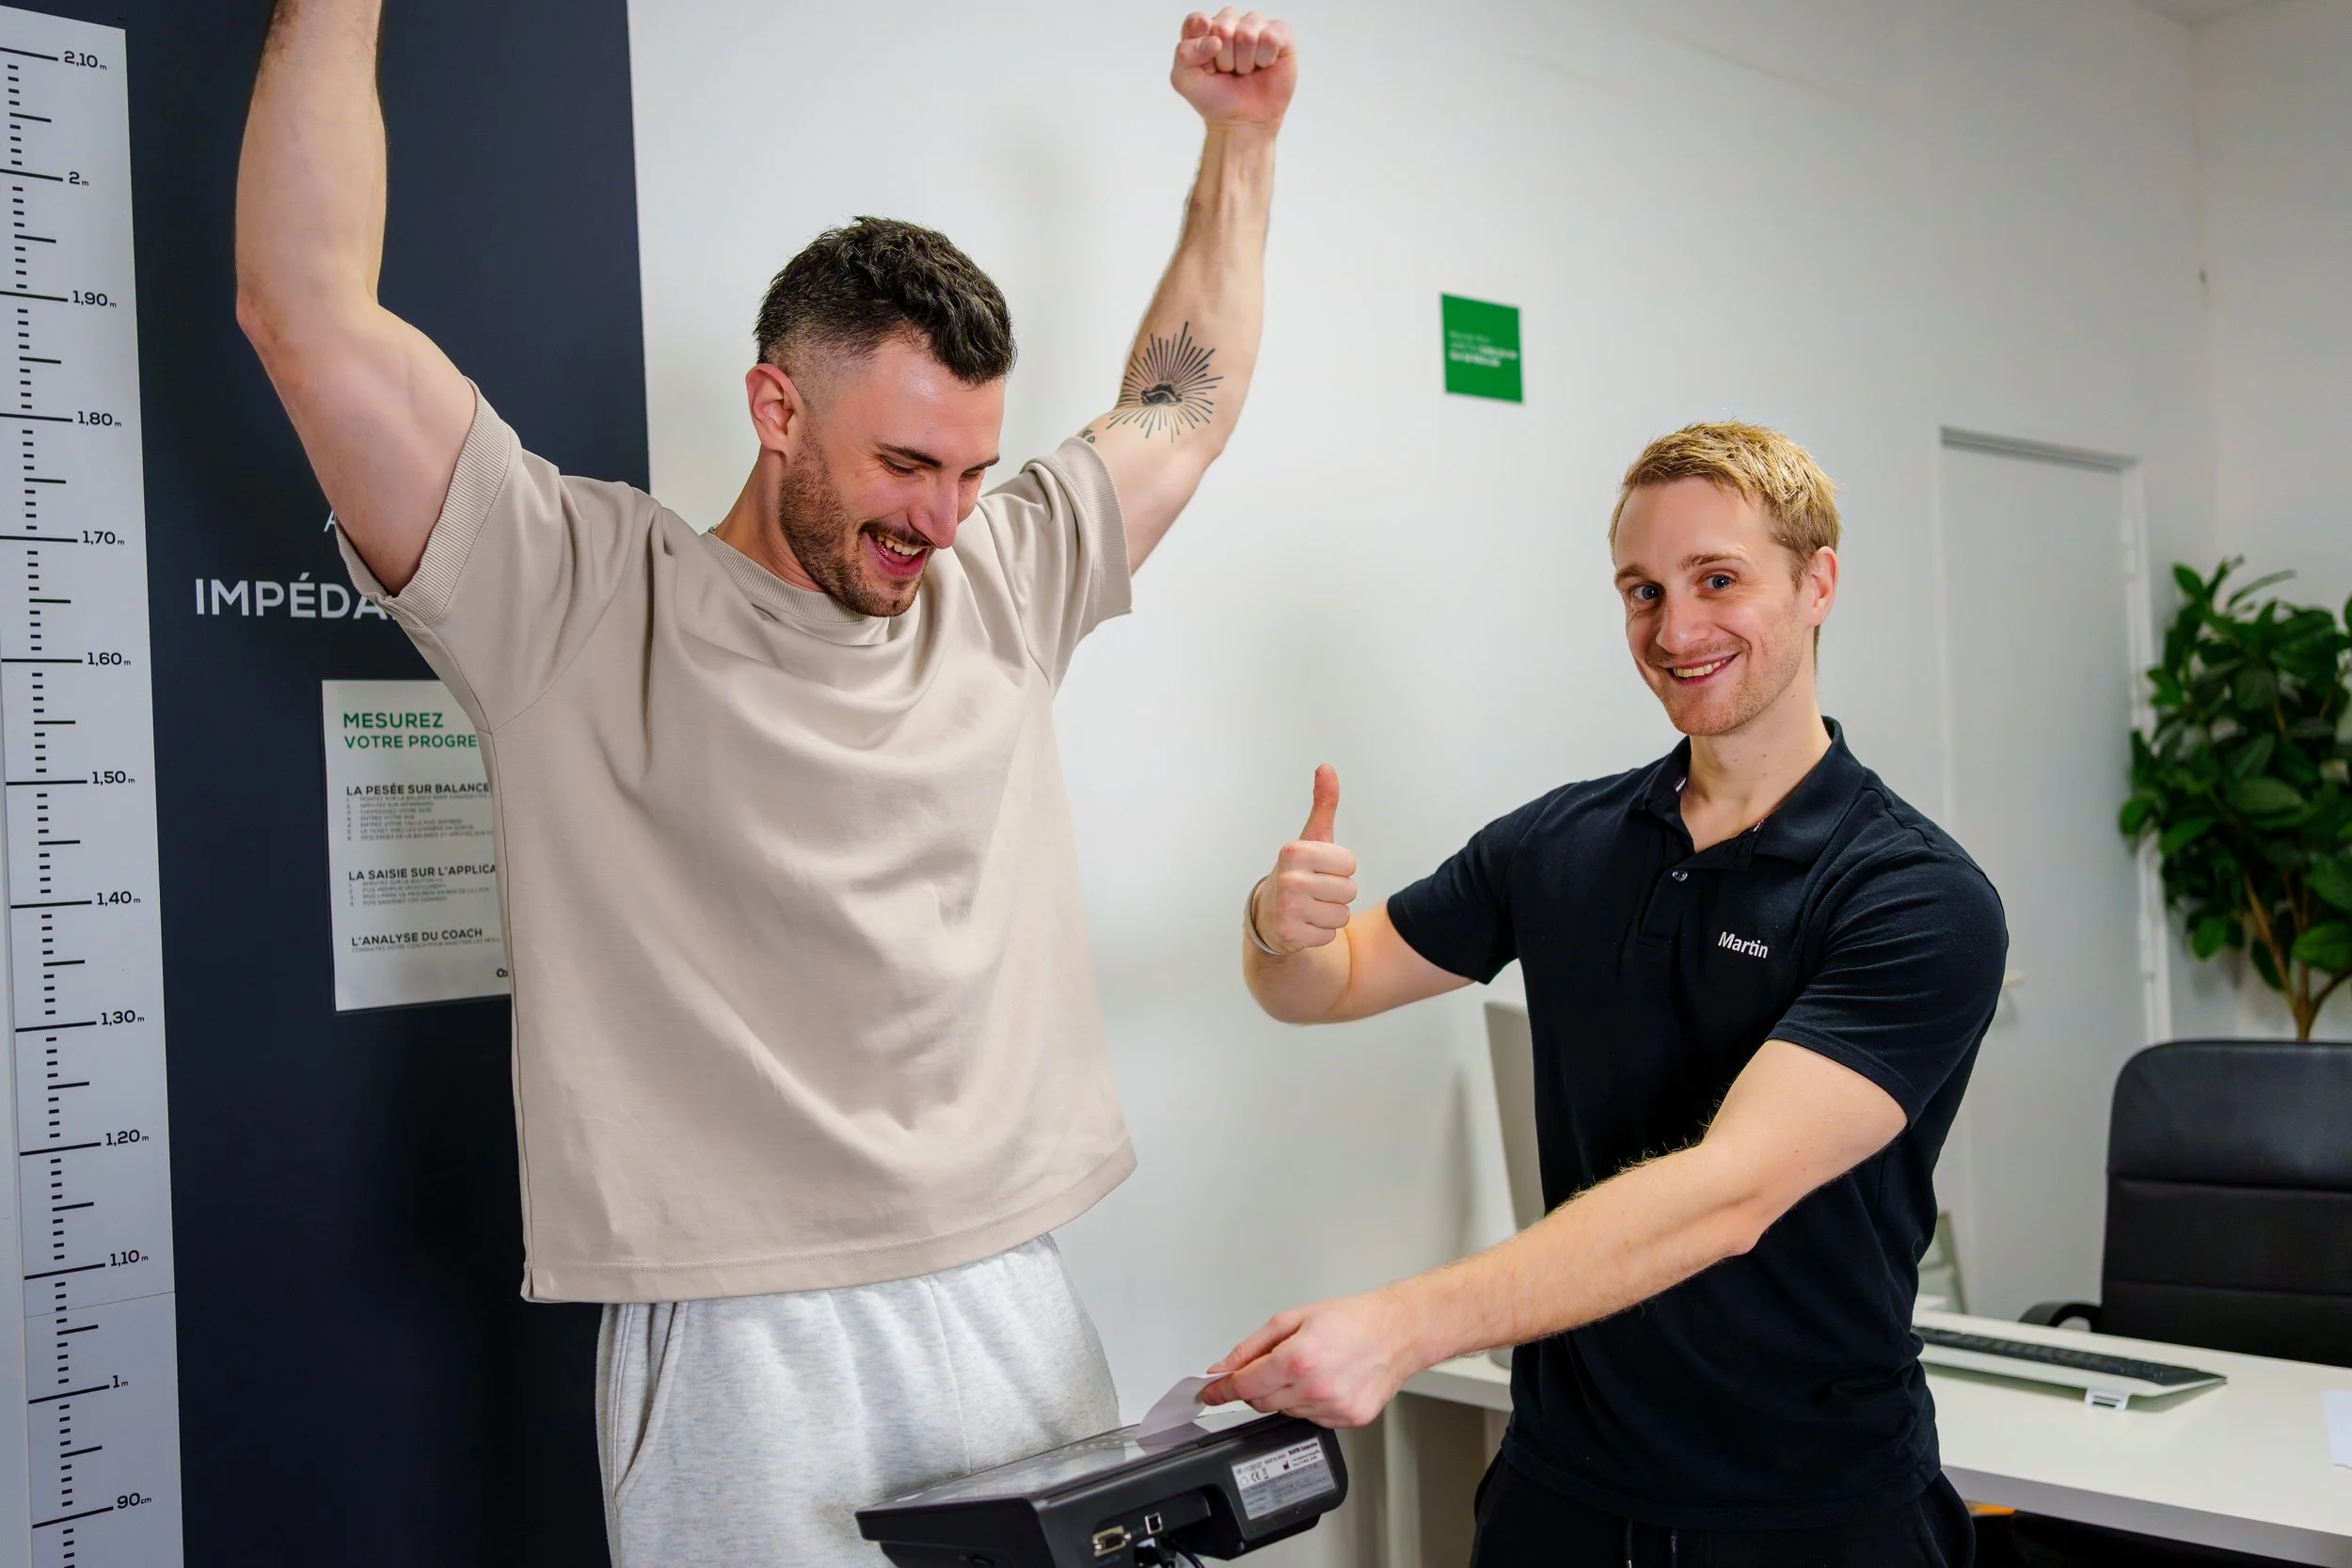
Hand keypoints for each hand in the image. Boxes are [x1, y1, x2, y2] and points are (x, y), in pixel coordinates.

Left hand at [1171, 9, 1296, 130]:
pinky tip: (1263, 65)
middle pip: (1223, 26)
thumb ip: (1185, 54)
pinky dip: (1265, 57)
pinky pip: (1271, 36)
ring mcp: (1256, 27)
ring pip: (1248, 32)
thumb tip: (1215, 41)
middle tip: (1229, 71)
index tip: (1206, 64)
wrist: (1244, 123)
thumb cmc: (1216, 99)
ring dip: (1245, 60)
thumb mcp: (1185, 81)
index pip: (1197, 21)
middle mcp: (1230, 23)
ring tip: (1245, 70)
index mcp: (1204, 30)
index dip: (1201, 41)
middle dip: (1224, 58)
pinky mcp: (1280, 35)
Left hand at [1201, 1290, 1422, 1428]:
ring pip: (1285, 1411)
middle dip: (1256, 1385)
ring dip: (1285, 1393)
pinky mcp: (1348, 1419)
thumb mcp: (1293, 1318)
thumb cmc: (1353, 1319)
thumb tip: (1224, 1366)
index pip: (1244, 1385)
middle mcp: (1315, 1388)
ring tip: (1310, 1367)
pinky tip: (1326, 1381)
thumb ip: (1253, 1346)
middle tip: (1271, 1365)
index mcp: (1298, 1359)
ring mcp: (1333, 1408)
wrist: (1397, 1332)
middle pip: (1261, 1401)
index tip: (1209, 1393)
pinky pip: (1311, 1418)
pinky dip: (1309, 1403)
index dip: (1221, 1390)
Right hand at [1250, 765, 1355, 954]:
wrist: (1268, 915)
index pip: (1349, 864)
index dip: (1340, 869)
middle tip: (1314, 892)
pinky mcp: (1290, 934)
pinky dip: (1321, 933)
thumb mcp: (1311, 839)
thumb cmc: (1298, 872)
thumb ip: (1323, 804)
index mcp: (1294, 851)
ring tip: (1310, 908)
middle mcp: (1289, 878)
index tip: (1319, 870)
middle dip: (1337, 894)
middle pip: (1349, 891)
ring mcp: (1288, 908)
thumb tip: (1326, 767)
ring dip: (1330, 914)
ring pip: (1342, 915)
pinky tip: (1304, 924)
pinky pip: (1330, 935)